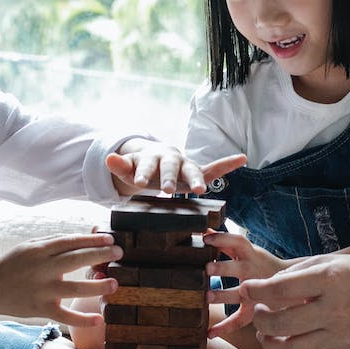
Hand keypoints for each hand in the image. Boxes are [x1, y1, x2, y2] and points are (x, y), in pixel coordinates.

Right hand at [0, 233, 120, 328]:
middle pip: (75, 260)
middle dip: (100, 256)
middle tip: (120, 253)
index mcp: (39, 250)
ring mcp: (42, 291)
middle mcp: (42, 269)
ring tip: (114, 284)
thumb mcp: (30, 246)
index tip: (111, 239)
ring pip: (74, 288)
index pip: (70, 242)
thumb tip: (87, 234)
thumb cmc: (12, 264)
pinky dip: (82, 320)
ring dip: (96, 286)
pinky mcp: (40, 309)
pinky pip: (64, 316)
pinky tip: (99, 319)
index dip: (92, 240)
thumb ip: (56, 240)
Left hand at [108, 139, 244, 194]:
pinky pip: (213, 168)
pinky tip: (240, 158)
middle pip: (171, 168)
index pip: (147, 166)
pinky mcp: (196, 172)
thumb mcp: (129, 169)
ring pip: (192, 171)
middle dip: (170, 178)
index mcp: (153, 158)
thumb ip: (120, 165)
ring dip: (197, 179)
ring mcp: (185, 165)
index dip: (144, 174)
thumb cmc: (141, 169)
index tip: (141, 184)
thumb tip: (108, 158)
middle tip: (168, 190)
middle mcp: (171, 159)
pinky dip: (227, 163)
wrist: (156, 161)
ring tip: (200, 189)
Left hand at [203, 231, 288, 337]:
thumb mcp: (249, 250)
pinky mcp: (254, 308)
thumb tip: (206, 229)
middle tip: (207, 268)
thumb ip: (227, 242)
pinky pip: (240, 320)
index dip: (222, 238)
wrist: (294, 284)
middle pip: (238, 268)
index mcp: (251, 254)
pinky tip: (209, 333)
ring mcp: (254, 291)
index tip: (205, 238)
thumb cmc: (262, 264)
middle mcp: (252, 271)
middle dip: (222, 268)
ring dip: (222, 295)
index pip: (237, 242)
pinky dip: (225, 328)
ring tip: (206, 298)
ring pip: (238, 294)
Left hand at [227, 253, 349, 348]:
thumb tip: (261, 289)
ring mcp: (341, 336)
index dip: (256, 291)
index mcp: (330, 280)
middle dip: (260, 318)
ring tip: (265, 333)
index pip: (280, 289)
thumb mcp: (328, 261)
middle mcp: (336, 310)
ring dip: (269, 343)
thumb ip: (294, 274)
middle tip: (259, 312)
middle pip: (282, 324)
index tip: (247, 289)